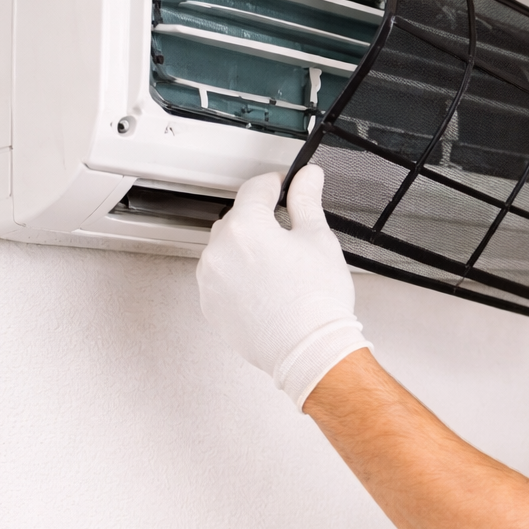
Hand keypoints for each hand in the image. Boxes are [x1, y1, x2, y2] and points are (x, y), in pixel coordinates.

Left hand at [197, 166, 369, 409]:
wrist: (308, 350)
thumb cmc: (316, 303)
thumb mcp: (318, 240)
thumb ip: (307, 201)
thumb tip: (308, 177)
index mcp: (246, 226)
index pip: (256, 188)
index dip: (277, 184)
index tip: (287, 189)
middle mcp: (219, 250)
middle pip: (238, 218)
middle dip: (262, 221)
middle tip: (291, 238)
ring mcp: (210, 280)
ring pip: (227, 250)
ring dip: (247, 250)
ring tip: (280, 270)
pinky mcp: (210, 304)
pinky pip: (222, 278)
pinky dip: (239, 278)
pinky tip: (267, 290)